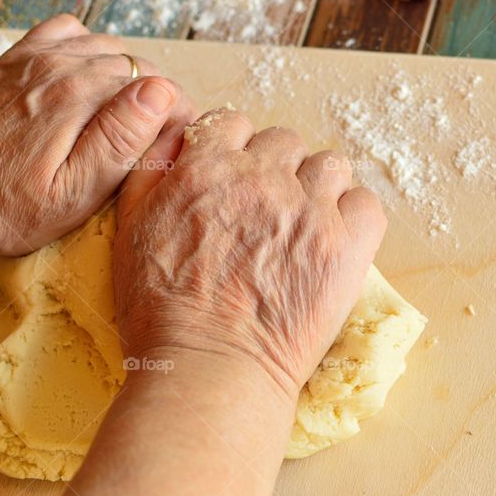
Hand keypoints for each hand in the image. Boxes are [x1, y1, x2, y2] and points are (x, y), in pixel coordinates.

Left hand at [0, 14, 193, 254]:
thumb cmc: (4, 205)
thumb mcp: (71, 195)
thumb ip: (119, 142)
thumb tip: (159, 93)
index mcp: (79, 98)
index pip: (159, 88)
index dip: (175, 116)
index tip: (171, 144)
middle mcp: (61, 65)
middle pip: (137, 67)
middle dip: (155, 100)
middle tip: (148, 139)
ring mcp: (37, 55)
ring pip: (109, 48)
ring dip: (126, 78)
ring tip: (120, 116)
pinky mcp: (19, 56)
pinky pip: (71, 32)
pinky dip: (89, 51)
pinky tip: (86, 83)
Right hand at [113, 108, 386, 397]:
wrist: (209, 372)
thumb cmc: (162, 313)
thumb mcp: (130, 230)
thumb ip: (151, 171)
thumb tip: (178, 136)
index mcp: (205, 168)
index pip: (232, 123)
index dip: (234, 151)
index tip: (236, 180)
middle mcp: (260, 179)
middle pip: (283, 142)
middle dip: (275, 170)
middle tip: (267, 213)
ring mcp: (308, 209)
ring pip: (329, 166)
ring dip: (317, 188)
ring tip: (303, 228)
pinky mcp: (346, 245)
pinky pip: (365, 203)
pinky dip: (353, 217)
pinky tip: (334, 242)